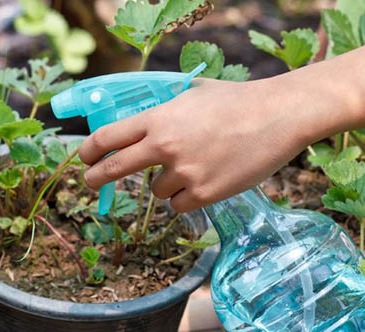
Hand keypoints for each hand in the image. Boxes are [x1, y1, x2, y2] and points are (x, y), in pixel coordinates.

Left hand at [78, 77, 312, 212]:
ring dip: (167, 183)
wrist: (279, 115)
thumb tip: (140, 121)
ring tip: (198, 165)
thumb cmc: (237, 101)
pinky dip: (187, 197)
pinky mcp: (204, 193)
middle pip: (115, 169)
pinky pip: (178, 204)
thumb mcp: (192, 94)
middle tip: (91, 182)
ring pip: (156, 191)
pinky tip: (207, 179)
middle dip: (96, 178)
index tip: (85, 159)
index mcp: (158, 118)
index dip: (89, 151)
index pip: (107, 137)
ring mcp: (184, 171)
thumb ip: (163, 108)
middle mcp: (164, 145)